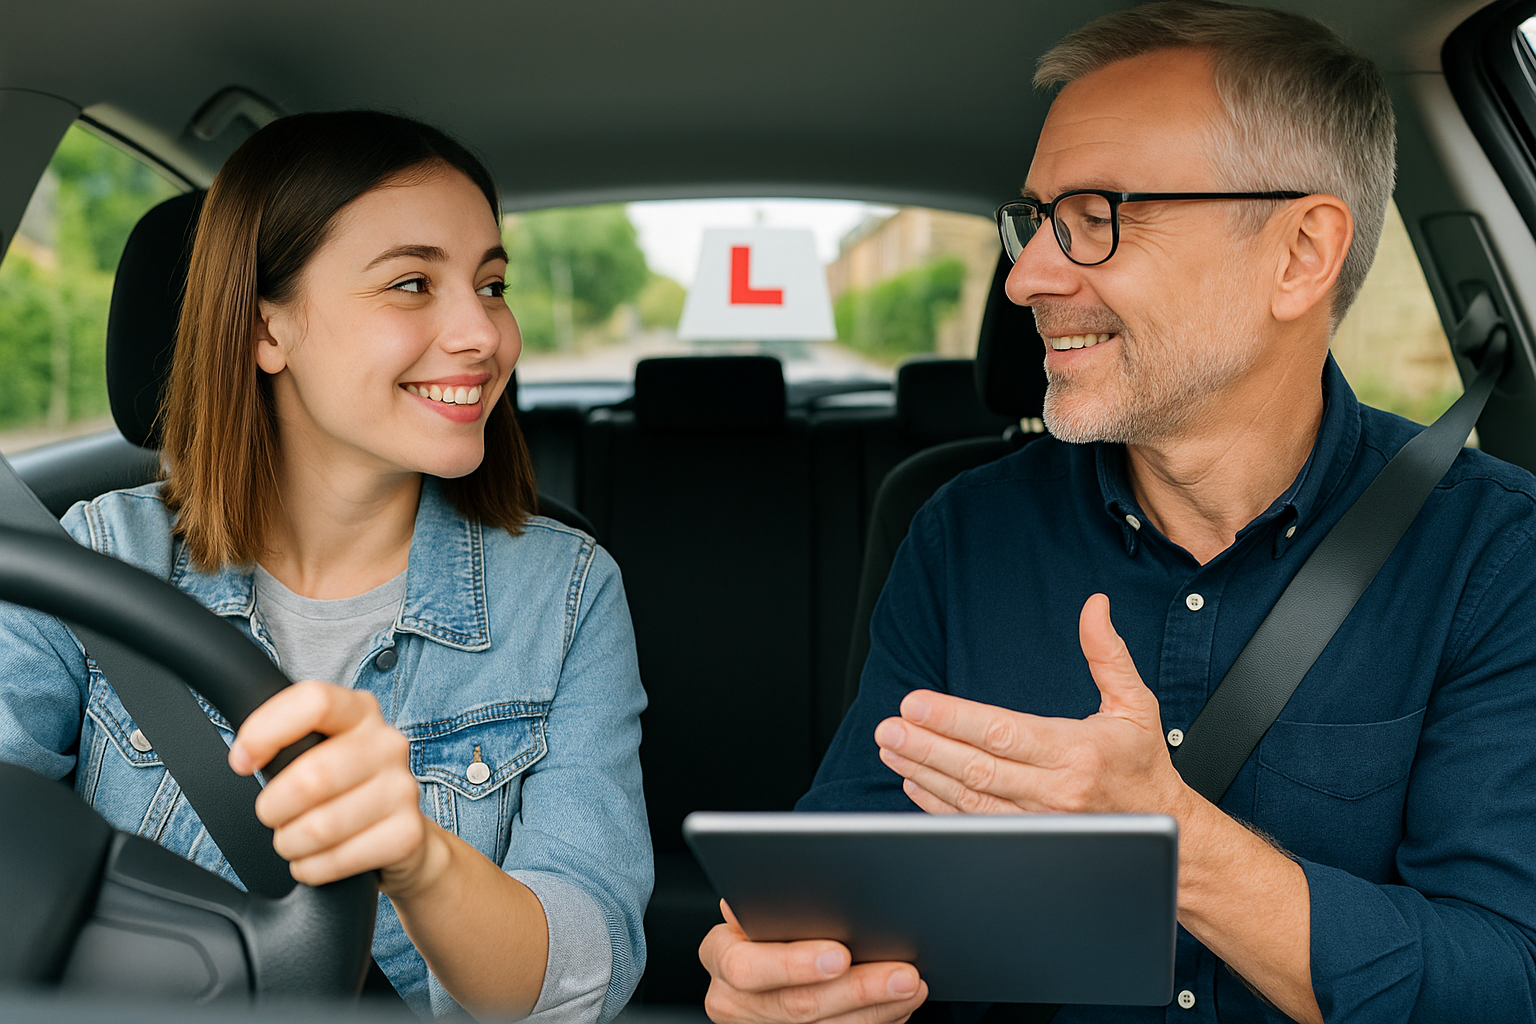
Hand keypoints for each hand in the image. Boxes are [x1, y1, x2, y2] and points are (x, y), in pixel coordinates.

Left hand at [229, 679, 431, 889]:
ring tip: (293, 841)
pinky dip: (312, 868)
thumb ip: (289, 739)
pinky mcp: (406, 834)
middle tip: (272, 814)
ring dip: (290, 843)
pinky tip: (315, 860)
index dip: (266, 730)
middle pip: (312, 777)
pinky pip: (337, 859)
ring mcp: (403, 788)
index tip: (242, 760)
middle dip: (274, 808)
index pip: (314, 702)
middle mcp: (387, 744)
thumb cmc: (346, 787)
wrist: (402, 832)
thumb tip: (242, 756)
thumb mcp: (322, 748)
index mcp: (360, 712)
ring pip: (320, 827)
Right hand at [700, 901, 927, 1023]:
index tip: (840, 954)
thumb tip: (758, 894)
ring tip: (911, 986)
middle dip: (857, 988)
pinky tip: (899, 1007)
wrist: (763, 965)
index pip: (747, 966)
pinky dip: (874, 1022)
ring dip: (876, 1010)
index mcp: (718, 956)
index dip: (794, 964)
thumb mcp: (757, 907)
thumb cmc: (766, 925)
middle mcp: (730, 1000)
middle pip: (796, 1006)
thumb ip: (764, 899)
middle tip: (902, 973)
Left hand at [874, 593, 1191, 817]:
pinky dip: (939, 805)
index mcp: (1076, 752)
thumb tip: (1094, 607)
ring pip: (970, 799)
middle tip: (888, 727)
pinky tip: (913, 781)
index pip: (1003, 733)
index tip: (916, 704)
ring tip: (891, 748)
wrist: (1167, 836)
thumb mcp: (1135, 703)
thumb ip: (1108, 654)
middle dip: (926, 746)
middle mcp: (1055, 792)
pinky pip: (975, 824)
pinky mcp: (1031, 843)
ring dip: (925, 772)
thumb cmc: (1142, 765)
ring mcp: (1040, 823)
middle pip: (977, 768)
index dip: (954, 719)